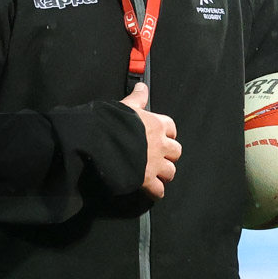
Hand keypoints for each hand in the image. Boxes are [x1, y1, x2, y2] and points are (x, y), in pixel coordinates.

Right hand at [121, 83, 180, 199]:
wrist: (101, 141)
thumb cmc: (113, 122)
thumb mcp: (126, 106)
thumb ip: (137, 98)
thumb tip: (142, 87)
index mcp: (156, 125)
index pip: (172, 128)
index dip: (168, 133)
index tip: (163, 135)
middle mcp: (159, 145)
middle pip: (176, 151)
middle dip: (169, 154)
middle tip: (160, 156)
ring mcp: (154, 163)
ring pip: (171, 172)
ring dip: (165, 173)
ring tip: (157, 174)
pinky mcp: (145, 179)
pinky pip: (158, 190)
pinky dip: (155, 191)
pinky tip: (152, 190)